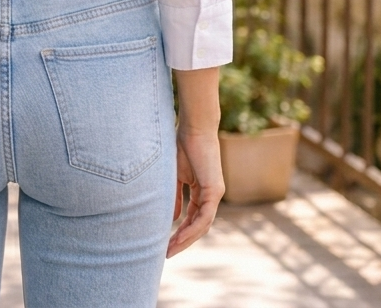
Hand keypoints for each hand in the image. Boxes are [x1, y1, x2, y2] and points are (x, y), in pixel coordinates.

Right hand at [167, 128, 224, 257]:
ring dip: (187, 239)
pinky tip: (179, 235)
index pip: (193, 218)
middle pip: (199, 226)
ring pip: (203, 225)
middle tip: (167, 253)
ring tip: (170, 248)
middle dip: (183, 241)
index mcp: (202, 191)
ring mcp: (215, 193)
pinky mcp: (215, 190)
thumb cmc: (183, 145)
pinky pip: (205, 216)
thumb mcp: (175, 175)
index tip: (165, 242)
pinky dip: (192, 228)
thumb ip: (175, 196)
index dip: (180, 231)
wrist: (194, 127)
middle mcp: (212, 195)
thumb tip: (173, 218)